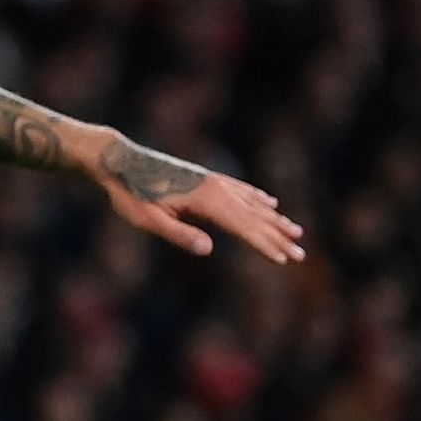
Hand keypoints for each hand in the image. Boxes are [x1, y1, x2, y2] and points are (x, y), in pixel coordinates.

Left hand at [88, 134, 307, 263]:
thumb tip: (210, 249)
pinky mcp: (205, 177)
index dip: (265, 245)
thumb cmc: (130, 193)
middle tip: (301, 254)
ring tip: (296, 231)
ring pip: (252, 203)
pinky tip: (269, 202)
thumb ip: (179, 234)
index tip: (286, 260)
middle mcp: (215, 188)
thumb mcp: (149, 220)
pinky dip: (258, 198)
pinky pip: (240, 189)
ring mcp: (212, 180)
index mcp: (206, 200)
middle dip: (278, 237)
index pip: (244, 228)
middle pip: (254, 217)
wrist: (118, 161)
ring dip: (274, 220)